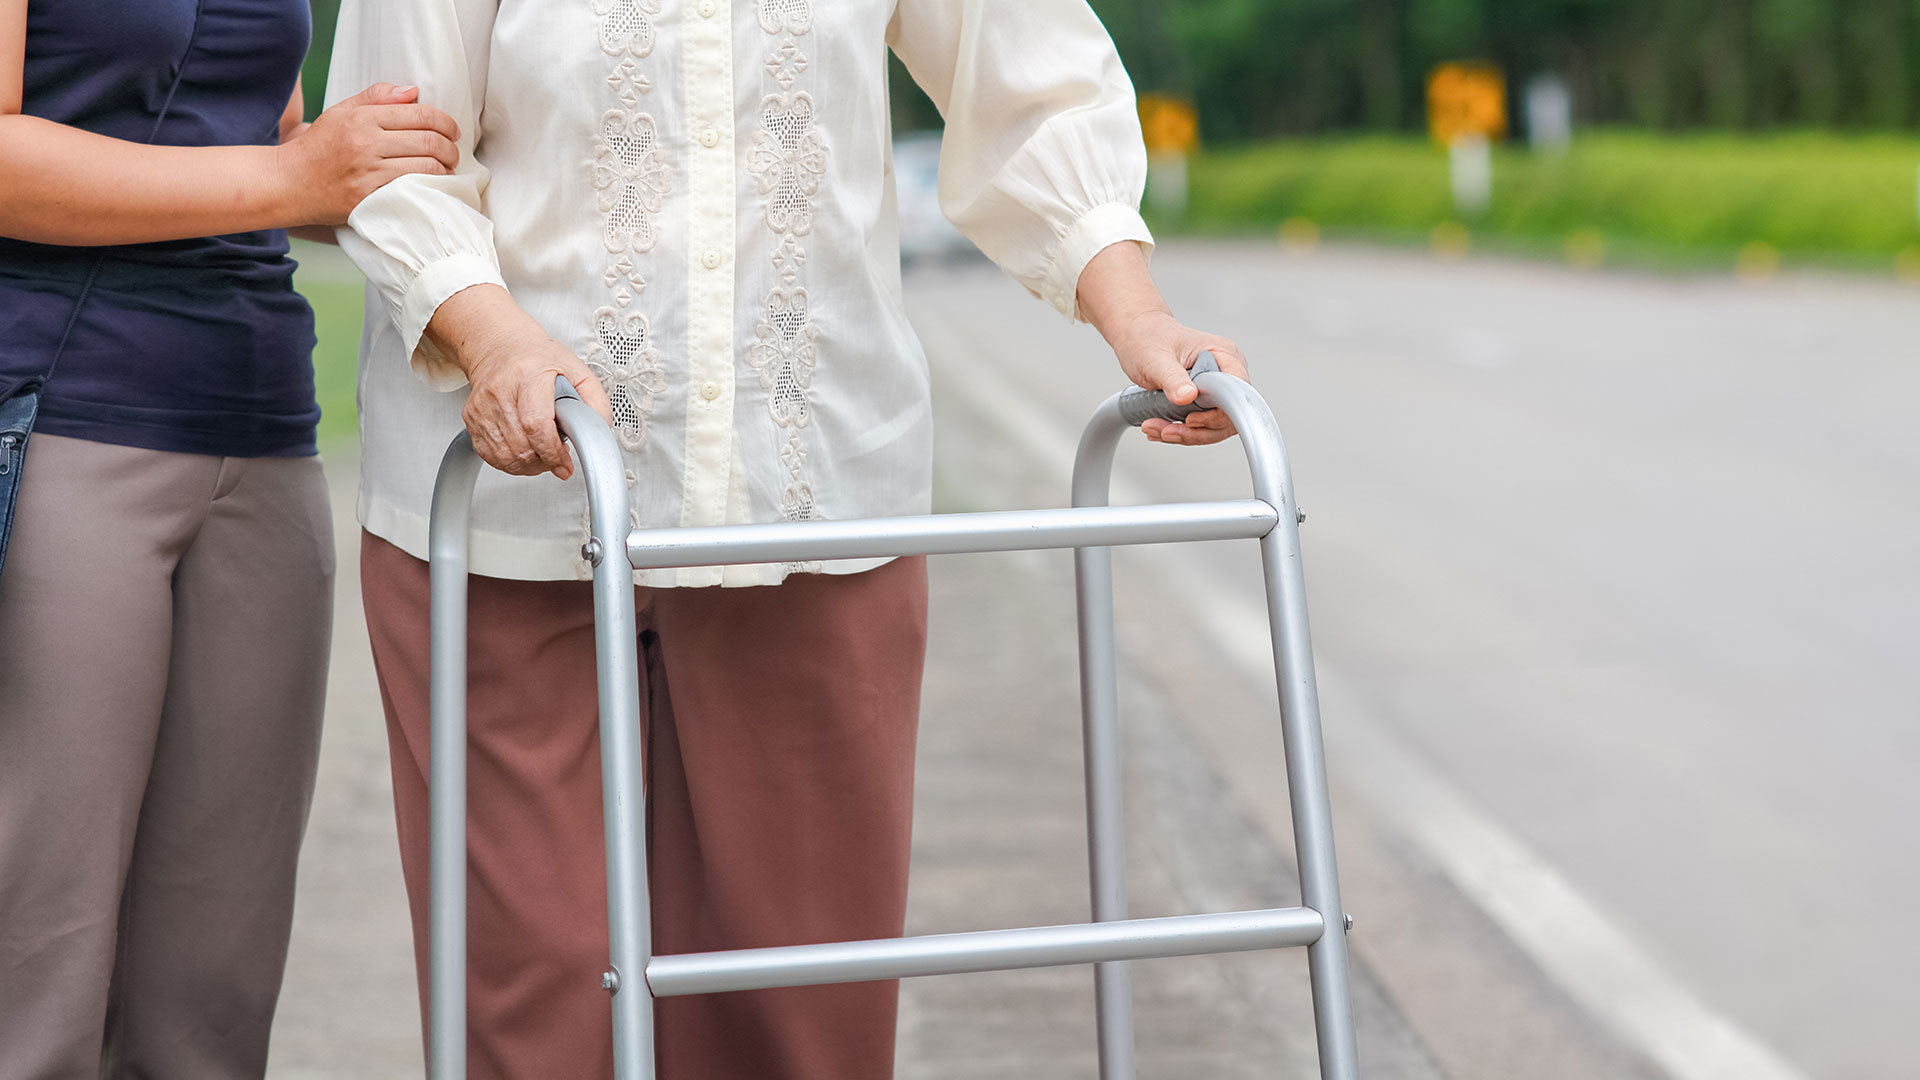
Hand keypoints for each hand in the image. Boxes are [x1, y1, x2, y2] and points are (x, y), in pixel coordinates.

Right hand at [272, 83, 460, 226]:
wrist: (289, 183)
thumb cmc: (318, 147)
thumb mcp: (341, 112)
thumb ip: (376, 98)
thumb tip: (413, 91)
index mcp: (362, 118)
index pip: (419, 114)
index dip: (445, 122)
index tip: (452, 131)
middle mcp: (366, 143)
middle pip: (428, 140)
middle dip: (450, 147)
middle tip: (452, 151)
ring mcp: (369, 172)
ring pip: (426, 166)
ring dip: (445, 168)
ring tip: (446, 168)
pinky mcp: (370, 197)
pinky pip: (413, 188)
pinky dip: (431, 185)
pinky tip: (434, 184)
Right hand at [427, 285, 613, 479]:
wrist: (500, 347)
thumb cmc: (538, 358)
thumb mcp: (577, 370)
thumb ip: (595, 401)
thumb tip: (601, 429)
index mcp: (529, 375)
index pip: (535, 423)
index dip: (552, 451)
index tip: (565, 463)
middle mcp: (500, 391)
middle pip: (521, 445)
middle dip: (545, 461)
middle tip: (558, 456)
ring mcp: (482, 407)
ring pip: (506, 456)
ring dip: (530, 465)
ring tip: (543, 452)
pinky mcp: (472, 419)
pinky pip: (491, 455)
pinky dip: (511, 463)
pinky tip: (524, 452)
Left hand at [1074, 241, 1248, 445]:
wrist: (1137, 336)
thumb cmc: (1148, 338)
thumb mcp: (1156, 358)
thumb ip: (1172, 378)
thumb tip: (1188, 396)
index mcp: (1224, 355)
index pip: (1237, 392)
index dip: (1218, 413)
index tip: (1191, 419)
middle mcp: (1226, 371)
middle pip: (1228, 415)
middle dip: (1197, 431)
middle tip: (1168, 431)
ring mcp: (1217, 387)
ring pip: (1215, 425)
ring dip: (1186, 434)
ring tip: (1157, 430)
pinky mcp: (1205, 399)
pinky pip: (1201, 424)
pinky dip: (1180, 431)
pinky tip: (1160, 429)